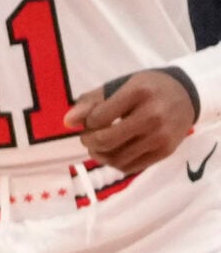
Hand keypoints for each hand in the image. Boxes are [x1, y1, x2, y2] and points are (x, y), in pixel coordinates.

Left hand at [66, 70, 199, 173]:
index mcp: (137, 94)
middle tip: (86, 137)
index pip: (99, 117)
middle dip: (89, 141)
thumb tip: (67, 122)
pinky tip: (111, 154)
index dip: (87, 122)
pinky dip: (115, 163)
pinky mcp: (165, 152)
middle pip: (107, 140)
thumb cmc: (145, 88)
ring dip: (100, 155)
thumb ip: (91, 101)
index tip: (88, 120)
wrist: (185, 95)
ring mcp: (161, 137)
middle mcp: (151, 116)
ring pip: (118, 158)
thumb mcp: (118, 86)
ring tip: (96, 147)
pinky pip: (133, 166)